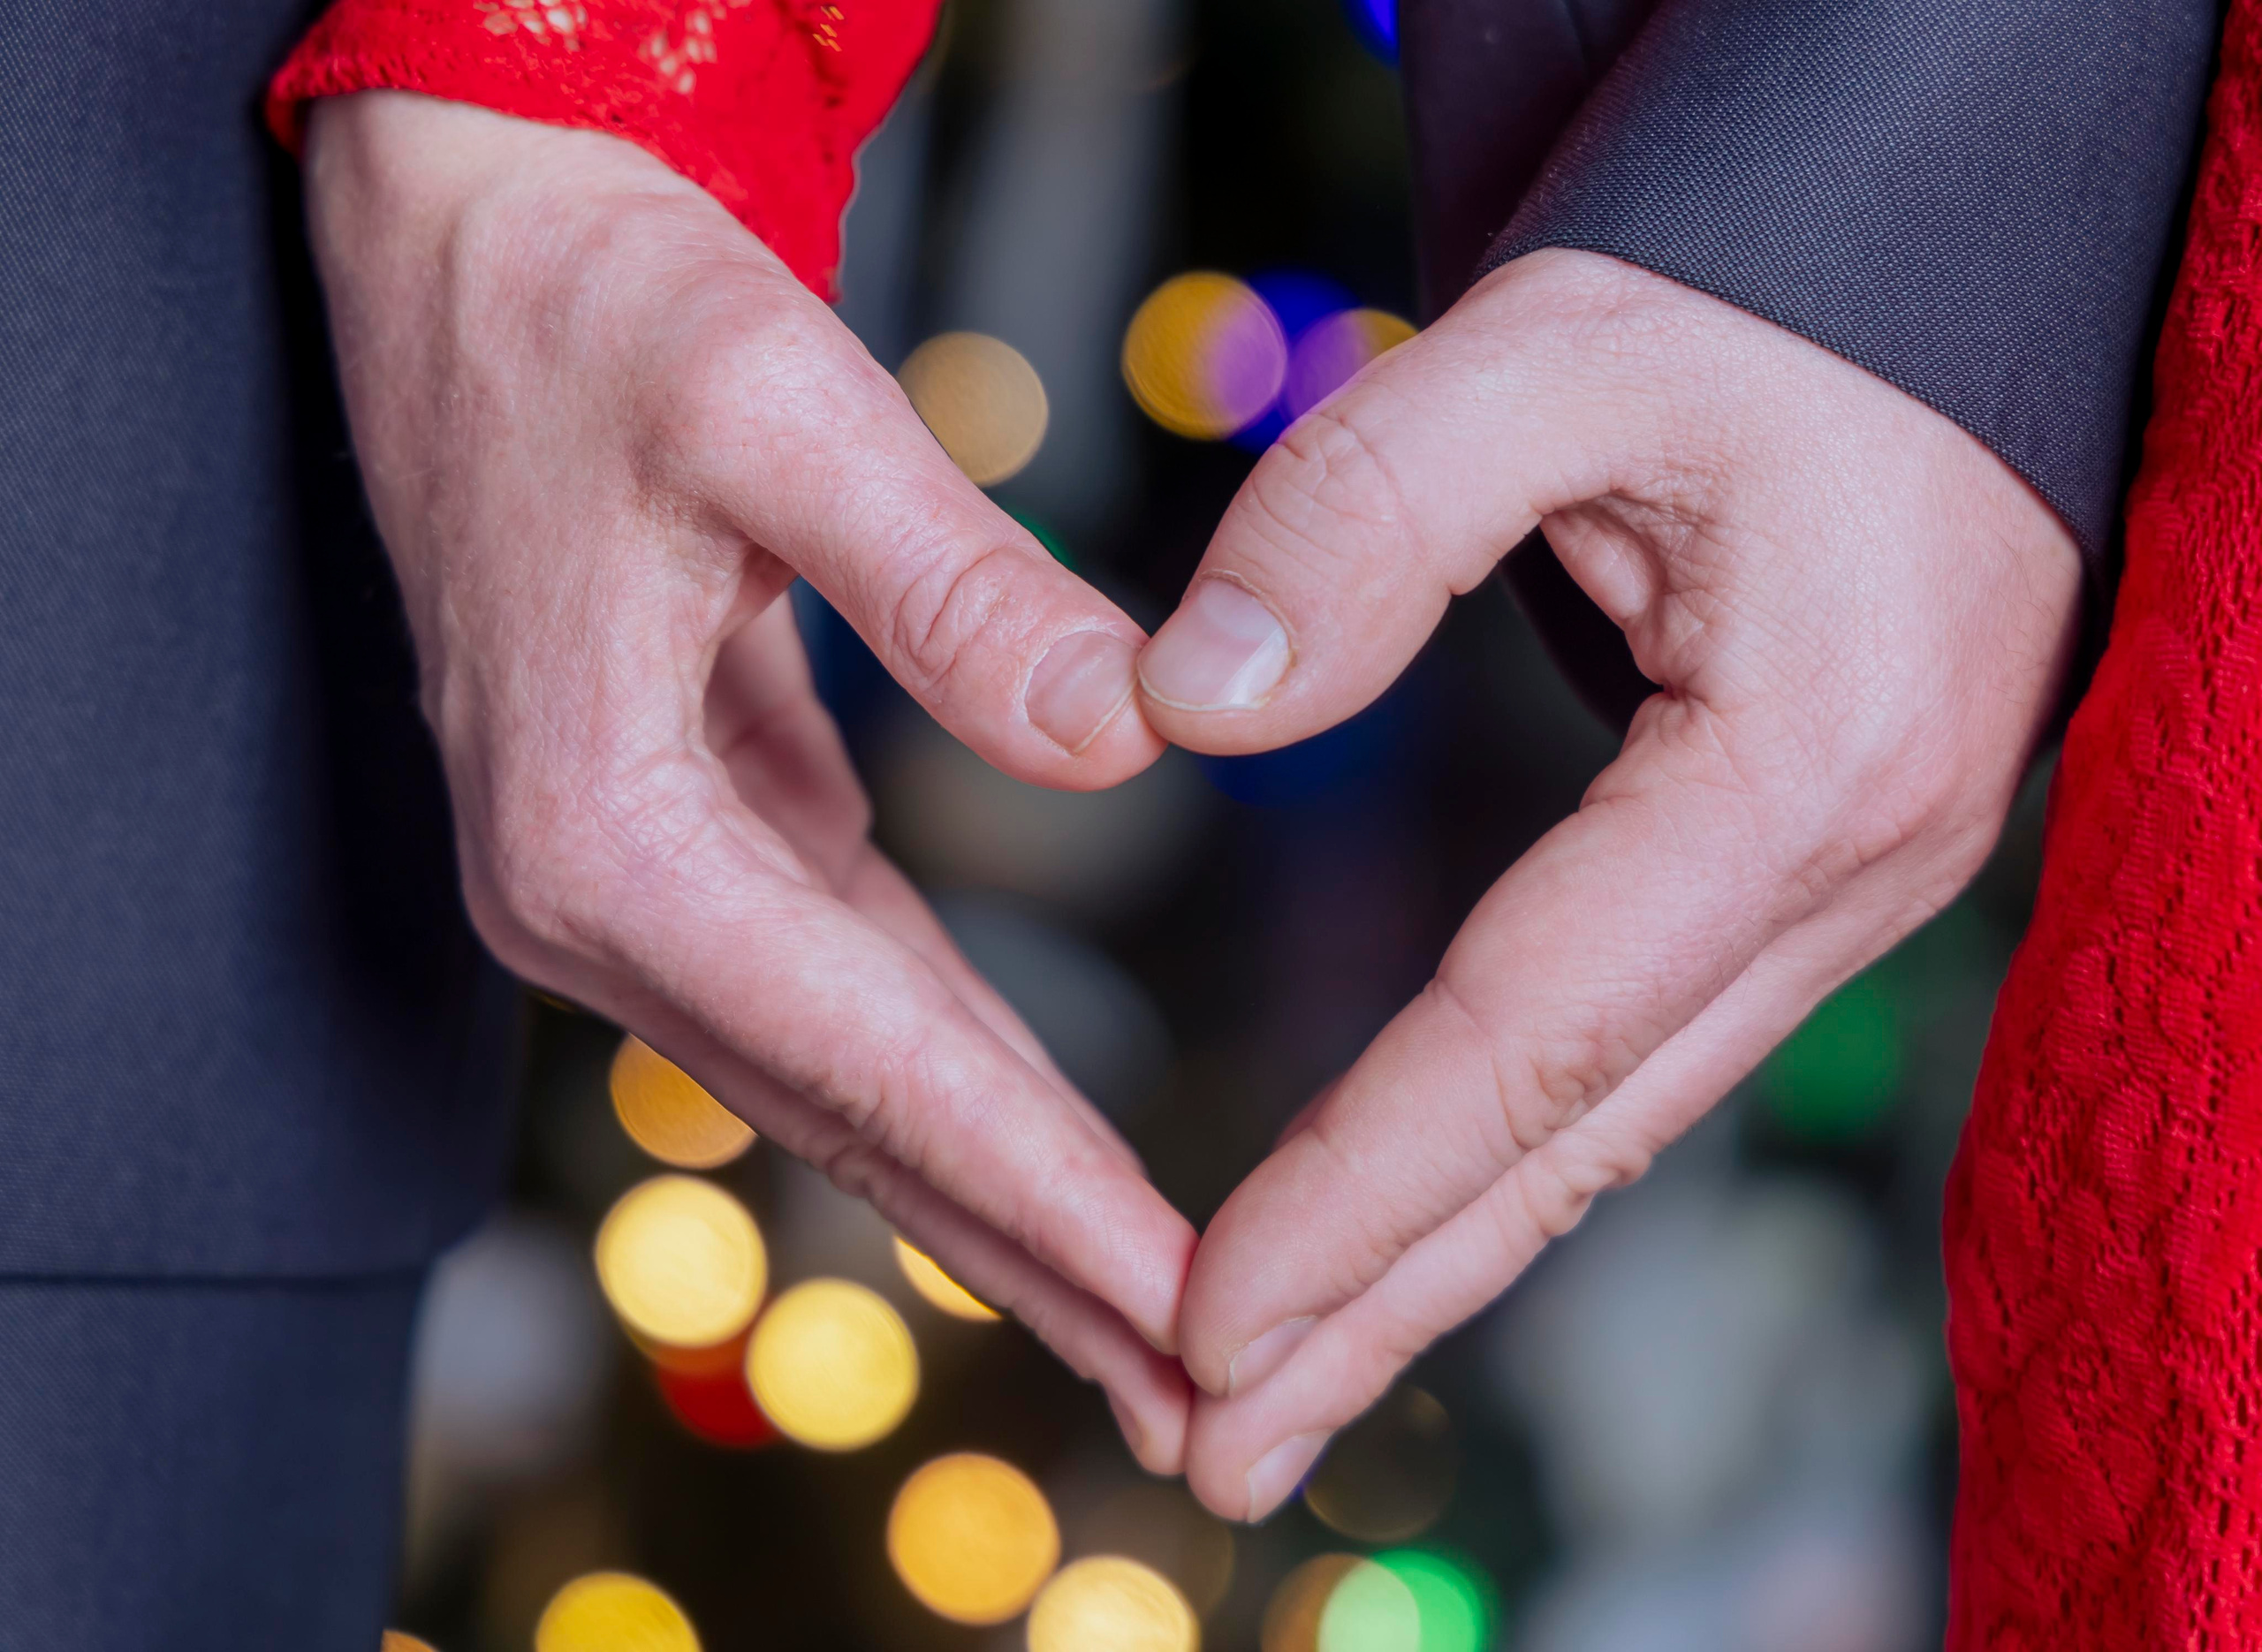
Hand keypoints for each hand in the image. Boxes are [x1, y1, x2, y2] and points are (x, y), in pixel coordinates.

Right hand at [302, 91, 1193, 1467]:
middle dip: (1043, 1265)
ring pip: (852, 1083)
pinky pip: (838, 996)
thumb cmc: (596, 310)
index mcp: (601, 831)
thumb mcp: (775, 409)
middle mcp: (589, 901)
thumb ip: (955, 586)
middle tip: (1207, 1410)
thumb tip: (1125, 741)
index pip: (874, 1058)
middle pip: (863, 1121)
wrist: (466, 252)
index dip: (1048, 1195)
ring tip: (1145, 1326)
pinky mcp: (673, 842)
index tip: (1192, 1313)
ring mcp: (622, 887)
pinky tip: (1033, 1149)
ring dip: (1002, 1202)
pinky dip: (947, 1083)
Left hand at [1137, 250, 2081, 1516]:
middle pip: (1578, 1140)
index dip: (1360, 1185)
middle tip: (1214, 1446)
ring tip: (1280, 1395)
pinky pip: (1637, 1054)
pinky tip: (1418, 1229)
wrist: (1934, 290)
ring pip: (1609, 1122)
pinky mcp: (1797, 870)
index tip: (1205, 1316)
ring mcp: (1839, 888)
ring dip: (1441, 1266)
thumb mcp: (1557, 346)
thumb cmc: (1762, 302)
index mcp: (1798, 770)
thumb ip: (1360, 513)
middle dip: (1388, 1303)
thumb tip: (1187, 707)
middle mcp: (1842, 873)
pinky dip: (1510, 1161)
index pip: (1534, 1035)